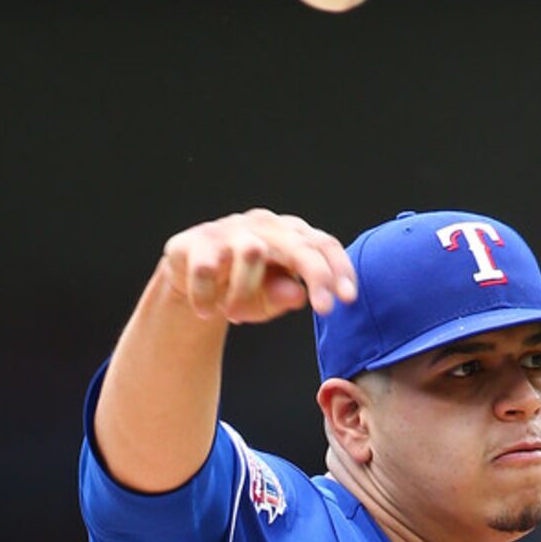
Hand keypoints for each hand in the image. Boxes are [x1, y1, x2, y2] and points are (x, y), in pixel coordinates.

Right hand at [160, 209, 355, 325]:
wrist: (191, 279)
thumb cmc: (241, 287)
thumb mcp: (267, 299)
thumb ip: (284, 296)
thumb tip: (299, 294)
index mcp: (290, 236)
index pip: (323, 245)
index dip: (339, 269)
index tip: (349, 298)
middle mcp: (265, 226)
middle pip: (298, 244)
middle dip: (316, 274)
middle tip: (325, 309)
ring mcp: (230, 229)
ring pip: (252, 252)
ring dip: (245, 292)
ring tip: (235, 315)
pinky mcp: (197, 241)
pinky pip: (207, 270)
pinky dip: (207, 297)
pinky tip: (205, 311)